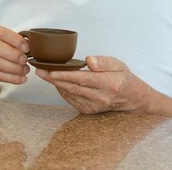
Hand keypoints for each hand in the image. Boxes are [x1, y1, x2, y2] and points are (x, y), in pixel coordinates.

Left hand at [35, 56, 153, 114]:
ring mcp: (94, 106)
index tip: (51, 72)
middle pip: (73, 87)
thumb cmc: (123, 78)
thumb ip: (104, 62)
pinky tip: (57, 82)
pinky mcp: (89, 110)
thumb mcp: (118, 64)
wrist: (132, 98)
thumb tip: (90, 61)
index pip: (83, 79)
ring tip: (43, 73)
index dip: (66, 76)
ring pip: (70, 94)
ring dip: (55, 84)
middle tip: (39, 70)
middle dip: (53, 79)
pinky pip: (71, 99)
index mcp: (109, 84)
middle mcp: (101, 98)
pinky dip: (62, 90)